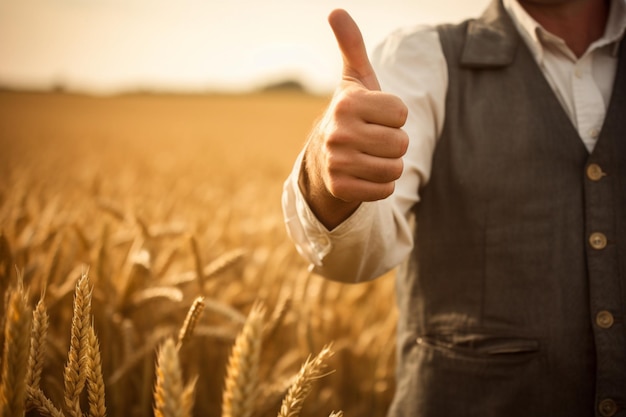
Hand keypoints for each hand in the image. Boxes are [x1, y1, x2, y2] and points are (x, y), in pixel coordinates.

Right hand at [300, 9, 408, 228]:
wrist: (325, 157)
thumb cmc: (352, 113)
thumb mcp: (354, 79)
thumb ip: (351, 45)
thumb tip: (335, 11)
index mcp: (347, 103)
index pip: (401, 113)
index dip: (395, 117)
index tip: (376, 117)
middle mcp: (338, 132)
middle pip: (400, 143)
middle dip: (394, 143)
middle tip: (373, 140)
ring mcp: (337, 162)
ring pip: (395, 168)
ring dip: (389, 165)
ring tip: (370, 157)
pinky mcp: (340, 188)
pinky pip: (384, 190)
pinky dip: (381, 186)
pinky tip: (365, 175)